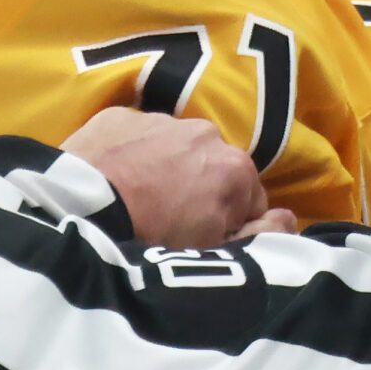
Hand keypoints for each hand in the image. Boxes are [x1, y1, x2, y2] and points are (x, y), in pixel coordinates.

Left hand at [60, 109, 273, 248]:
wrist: (82, 214)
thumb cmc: (156, 240)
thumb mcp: (219, 253)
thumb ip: (262, 235)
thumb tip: (288, 218)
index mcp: (236, 168)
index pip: (250, 202)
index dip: (230, 226)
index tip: (203, 242)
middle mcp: (206, 133)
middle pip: (213, 169)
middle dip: (199, 191)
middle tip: (167, 224)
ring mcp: (159, 119)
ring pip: (174, 150)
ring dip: (164, 171)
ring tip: (136, 202)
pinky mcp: (117, 116)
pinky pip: (134, 138)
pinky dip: (129, 156)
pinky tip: (112, 182)